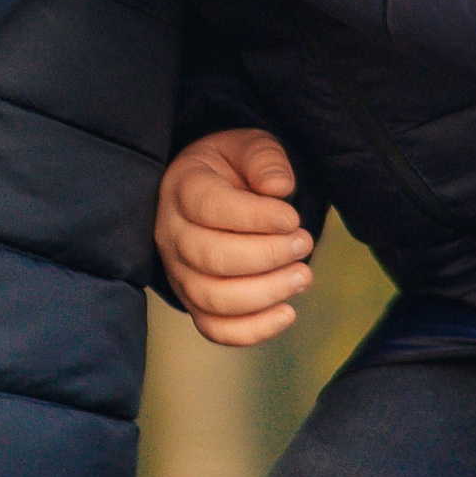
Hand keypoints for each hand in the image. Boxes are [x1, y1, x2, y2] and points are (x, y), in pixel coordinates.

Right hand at [155, 128, 316, 346]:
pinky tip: (287, 313)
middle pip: (211, 257)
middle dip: (267, 255)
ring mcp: (179, 271)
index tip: (292, 218)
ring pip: (213, 297)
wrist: (213, 192)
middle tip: (304, 244)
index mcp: (182, 187)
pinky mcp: (194, 301)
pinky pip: (215, 329)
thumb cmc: (233, 169)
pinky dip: (252, 330)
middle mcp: (171, 232)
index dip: (255, 218)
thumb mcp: (248, 147)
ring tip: (302, 275)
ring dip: (265, 293)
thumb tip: (278, 187)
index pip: (209, 208)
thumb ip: (264, 159)